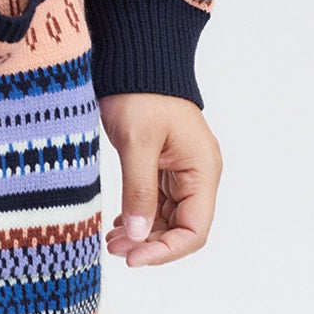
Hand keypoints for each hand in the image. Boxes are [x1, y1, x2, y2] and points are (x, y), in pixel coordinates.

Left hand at [98, 93, 221, 266]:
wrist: (134, 55)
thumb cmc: (140, 92)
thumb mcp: (137, 142)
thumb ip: (140, 191)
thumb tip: (138, 237)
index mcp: (202, 170)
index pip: (195, 230)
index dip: (166, 250)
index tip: (133, 258)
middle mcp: (197, 173)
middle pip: (181, 227)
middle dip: (150, 243)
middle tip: (115, 249)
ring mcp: (180, 169)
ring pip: (167, 217)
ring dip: (143, 232)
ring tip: (112, 241)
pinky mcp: (162, 163)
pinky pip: (156, 200)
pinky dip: (139, 215)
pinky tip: (118, 225)